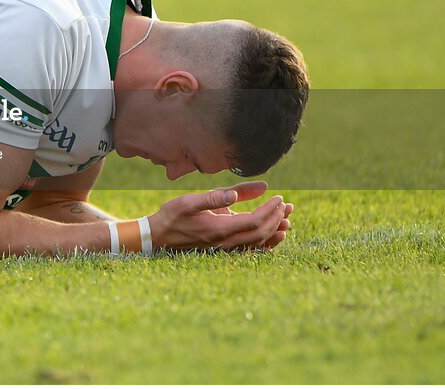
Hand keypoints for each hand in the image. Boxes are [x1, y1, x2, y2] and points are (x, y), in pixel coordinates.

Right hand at [147, 181, 291, 251]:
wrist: (158, 236)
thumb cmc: (172, 216)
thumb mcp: (189, 202)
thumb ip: (214, 198)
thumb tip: (235, 194)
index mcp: (219, 229)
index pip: (254, 221)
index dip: (270, 210)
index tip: (279, 198)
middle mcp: (225, 242)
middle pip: (260, 233)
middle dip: (275, 218)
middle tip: (285, 205)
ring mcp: (224, 248)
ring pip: (257, 243)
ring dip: (274, 231)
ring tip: (286, 219)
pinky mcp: (222, 249)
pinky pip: (249, 249)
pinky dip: (265, 243)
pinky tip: (273, 236)